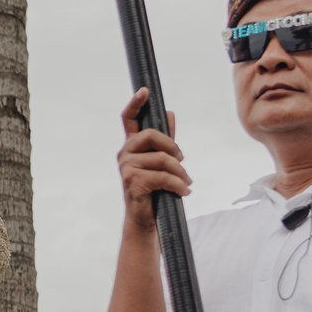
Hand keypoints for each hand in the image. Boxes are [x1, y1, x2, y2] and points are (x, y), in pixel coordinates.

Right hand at [119, 89, 188, 232]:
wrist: (145, 220)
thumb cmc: (154, 190)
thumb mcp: (161, 163)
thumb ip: (165, 141)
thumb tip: (170, 114)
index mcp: (131, 146)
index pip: (129, 119)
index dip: (136, 103)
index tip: (144, 91)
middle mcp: (125, 154)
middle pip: (150, 135)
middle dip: (172, 146)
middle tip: (182, 160)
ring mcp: (126, 168)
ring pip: (162, 159)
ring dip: (180, 173)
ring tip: (186, 184)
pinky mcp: (132, 182)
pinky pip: (163, 176)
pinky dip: (178, 185)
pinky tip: (184, 192)